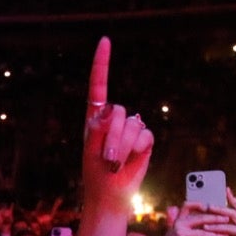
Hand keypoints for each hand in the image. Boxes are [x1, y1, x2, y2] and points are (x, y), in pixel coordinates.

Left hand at [80, 38, 153, 212]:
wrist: (110, 194)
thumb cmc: (96, 173)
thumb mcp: (90, 151)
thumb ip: (98, 128)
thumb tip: (112, 109)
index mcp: (96, 117)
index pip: (99, 85)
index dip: (103, 63)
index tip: (105, 41)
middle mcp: (114, 119)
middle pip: (118, 112)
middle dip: (113, 137)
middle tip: (107, 159)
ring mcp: (131, 128)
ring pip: (132, 125)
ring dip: (123, 147)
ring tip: (116, 163)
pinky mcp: (145, 140)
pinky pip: (144, 136)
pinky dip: (136, 151)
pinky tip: (131, 161)